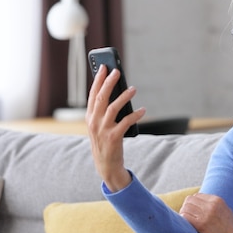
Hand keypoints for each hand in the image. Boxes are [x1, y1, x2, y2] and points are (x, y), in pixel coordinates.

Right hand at [85, 65, 144, 191]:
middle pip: (101, 97)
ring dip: (124, 96)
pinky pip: (126, 122)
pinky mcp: (114, 137)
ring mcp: (103, 130)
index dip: (98, 80)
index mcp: (89, 117)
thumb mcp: (101, 126)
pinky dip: (135, 115)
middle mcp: (94, 122)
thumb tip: (117, 92)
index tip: (104, 67)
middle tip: (117, 71)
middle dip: (109, 82)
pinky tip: (143, 110)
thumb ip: (105, 111)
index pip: (93, 94)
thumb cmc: (105, 142)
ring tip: (133, 89)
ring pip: (113, 108)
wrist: (106, 165)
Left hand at [180, 193, 232, 232]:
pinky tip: (187, 225)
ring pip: (185, 207)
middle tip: (188, 216)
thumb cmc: (230, 230)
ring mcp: (206, 215)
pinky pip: (185, 216)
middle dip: (186, 207)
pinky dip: (183, 220)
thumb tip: (200, 202)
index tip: (193, 211)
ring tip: (188, 221)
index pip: (197, 195)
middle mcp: (211, 205)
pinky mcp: (201, 225)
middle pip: (189, 200)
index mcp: (218, 200)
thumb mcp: (226, 211)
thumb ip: (214, 205)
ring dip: (184, 214)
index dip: (193, 203)